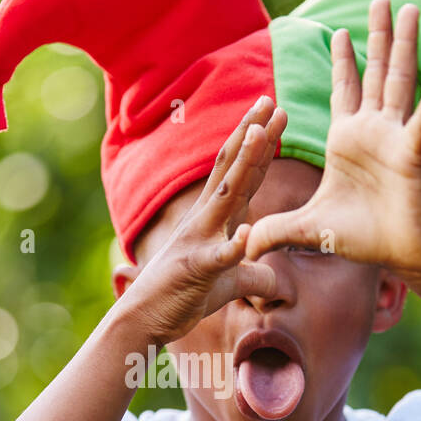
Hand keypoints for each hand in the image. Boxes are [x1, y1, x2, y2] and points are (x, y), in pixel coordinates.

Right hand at [119, 96, 287, 345]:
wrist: (143, 319)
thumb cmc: (184, 296)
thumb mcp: (229, 284)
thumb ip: (253, 275)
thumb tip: (277, 282)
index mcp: (216, 219)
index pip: (241, 173)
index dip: (259, 143)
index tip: (275, 112)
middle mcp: (206, 220)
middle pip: (232, 170)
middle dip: (253, 135)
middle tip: (270, 101)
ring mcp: (199, 242)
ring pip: (226, 198)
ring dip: (244, 166)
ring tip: (260, 135)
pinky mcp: (195, 271)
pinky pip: (218, 258)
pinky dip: (233, 247)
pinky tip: (246, 235)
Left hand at [245, 0, 420, 280]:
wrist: (400, 255)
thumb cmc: (361, 237)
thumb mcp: (308, 228)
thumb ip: (276, 230)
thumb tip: (244, 247)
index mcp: (348, 140)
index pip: (344, 92)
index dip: (342, 62)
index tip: (338, 31)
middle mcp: (373, 132)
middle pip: (375, 74)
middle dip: (376, 36)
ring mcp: (395, 139)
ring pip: (400, 83)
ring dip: (404, 46)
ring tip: (411, 9)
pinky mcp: (413, 156)